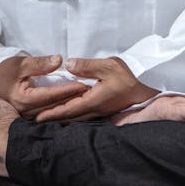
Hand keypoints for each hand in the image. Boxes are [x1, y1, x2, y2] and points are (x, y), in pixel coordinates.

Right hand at [0, 54, 93, 117]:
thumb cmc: (1, 72)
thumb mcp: (20, 64)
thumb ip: (40, 63)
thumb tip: (59, 60)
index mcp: (24, 99)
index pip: (52, 95)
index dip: (68, 89)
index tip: (83, 84)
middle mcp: (26, 111)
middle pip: (55, 106)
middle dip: (72, 99)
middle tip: (90, 92)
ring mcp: (27, 115)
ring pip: (52, 112)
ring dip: (68, 105)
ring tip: (84, 98)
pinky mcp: (28, 115)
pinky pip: (47, 112)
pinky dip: (59, 108)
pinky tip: (71, 104)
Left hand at [31, 56, 159, 122]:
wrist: (149, 87)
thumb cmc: (130, 76)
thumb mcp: (109, 66)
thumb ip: (87, 66)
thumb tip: (68, 64)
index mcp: (93, 101)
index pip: (67, 109)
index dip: (51, 113)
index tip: (37, 118)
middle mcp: (95, 109)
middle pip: (69, 117)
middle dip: (52, 118)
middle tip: (35, 120)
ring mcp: (101, 111)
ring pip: (76, 117)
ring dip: (61, 118)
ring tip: (47, 118)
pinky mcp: (105, 108)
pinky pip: (84, 115)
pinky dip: (72, 115)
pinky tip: (68, 114)